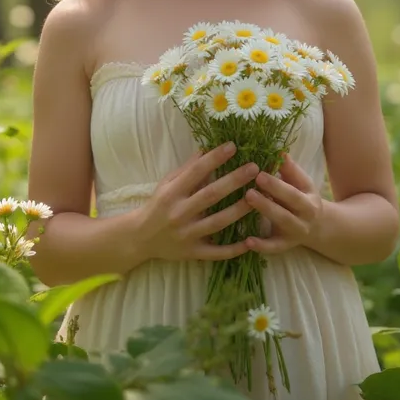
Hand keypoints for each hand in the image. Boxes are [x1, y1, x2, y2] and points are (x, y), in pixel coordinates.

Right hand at [138, 142, 257, 261]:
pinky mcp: (192, 253)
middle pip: (211, 195)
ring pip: (218, 222)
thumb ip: (187, 169)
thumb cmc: (158, 205)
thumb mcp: (167, 183)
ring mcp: (187, 235)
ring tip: (258, 197)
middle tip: (254, 168)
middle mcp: (179, 213)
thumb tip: (206, 149)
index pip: (196, 172)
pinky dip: (233, 249)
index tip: (232, 147)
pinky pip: (216, 252)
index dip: (214, 159)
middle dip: (234, 181)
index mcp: (172, 193)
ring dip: (239, 210)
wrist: (141, 237)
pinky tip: (250, 242)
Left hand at [244, 154, 322, 254]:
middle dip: (267, 202)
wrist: (320, 227)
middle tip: (248, 191)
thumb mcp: (302, 184)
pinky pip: (273, 248)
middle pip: (285, 212)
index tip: (259, 174)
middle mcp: (303, 221)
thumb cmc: (304, 198)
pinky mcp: (284, 246)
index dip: (276, 186)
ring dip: (263, 215)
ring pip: (279, 227)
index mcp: (308, 203)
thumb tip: (279, 151)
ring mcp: (293, 235)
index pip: (292, 194)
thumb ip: (290, 170)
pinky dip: (261, 246)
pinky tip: (246, 242)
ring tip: (246, 202)